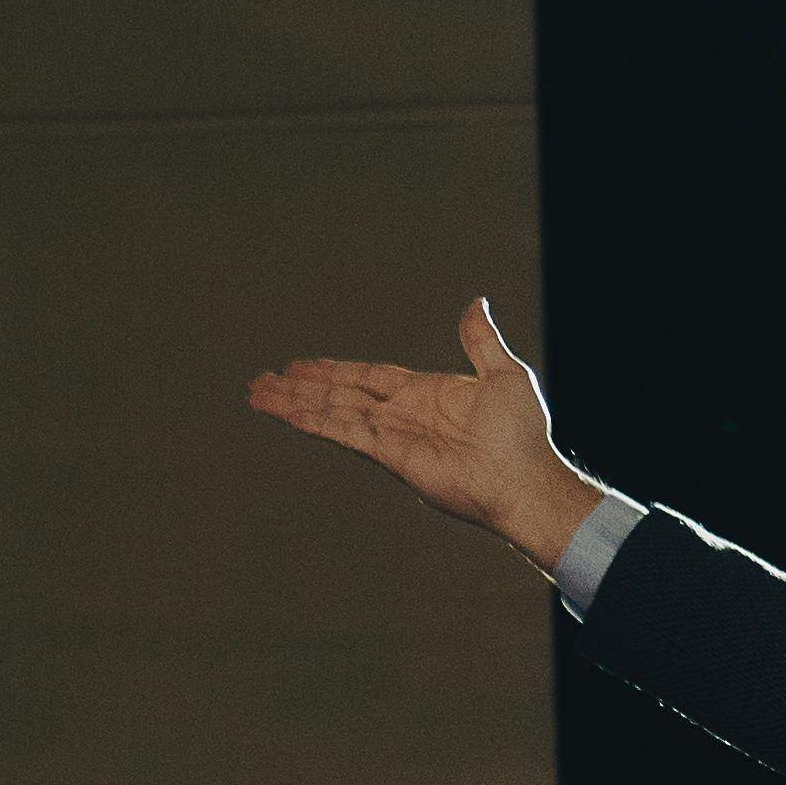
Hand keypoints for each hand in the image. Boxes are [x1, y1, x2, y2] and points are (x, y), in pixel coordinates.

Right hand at [244, 297, 611, 572]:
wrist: (525, 480)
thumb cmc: (524, 435)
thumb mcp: (505, 374)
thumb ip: (480, 342)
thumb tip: (476, 304)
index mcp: (426, 394)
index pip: (368, 376)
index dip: (334, 369)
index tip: (302, 365)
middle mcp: (402, 414)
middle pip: (340, 393)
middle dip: (302, 386)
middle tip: (264, 379)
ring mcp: (394, 436)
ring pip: (334, 411)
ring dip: (296, 402)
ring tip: (260, 394)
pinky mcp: (392, 455)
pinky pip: (347, 432)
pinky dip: (317, 422)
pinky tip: (290, 414)